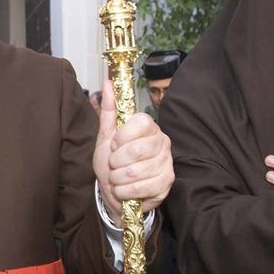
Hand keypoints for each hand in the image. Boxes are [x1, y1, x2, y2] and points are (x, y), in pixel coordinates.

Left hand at [93, 80, 174, 221]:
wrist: (116, 191)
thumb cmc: (112, 162)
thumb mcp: (106, 135)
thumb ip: (109, 109)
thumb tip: (108, 82)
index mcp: (149, 127)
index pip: (140, 123)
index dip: (121, 137)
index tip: (114, 145)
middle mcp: (163, 142)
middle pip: (135, 150)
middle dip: (115, 162)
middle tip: (114, 165)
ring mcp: (167, 163)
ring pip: (135, 171)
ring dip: (118, 179)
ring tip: (118, 178)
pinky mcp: (167, 183)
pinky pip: (141, 187)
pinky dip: (125, 191)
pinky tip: (124, 189)